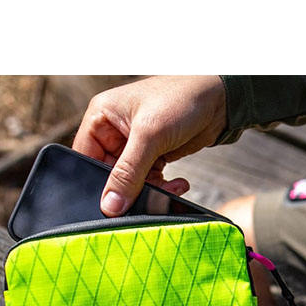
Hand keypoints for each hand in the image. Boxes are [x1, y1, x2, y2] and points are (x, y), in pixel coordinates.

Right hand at [73, 76, 227, 215]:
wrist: (220, 99)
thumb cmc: (181, 99)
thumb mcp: (150, 136)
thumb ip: (128, 173)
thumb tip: (110, 206)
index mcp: (101, 117)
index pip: (85, 158)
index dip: (96, 183)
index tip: (111, 204)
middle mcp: (114, 131)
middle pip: (108, 174)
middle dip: (128, 189)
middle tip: (145, 199)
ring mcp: (134, 145)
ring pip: (131, 182)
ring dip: (150, 190)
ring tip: (170, 187)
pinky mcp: (154, 155)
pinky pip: (149, 180)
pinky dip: (163, 187)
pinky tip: (179, 184)